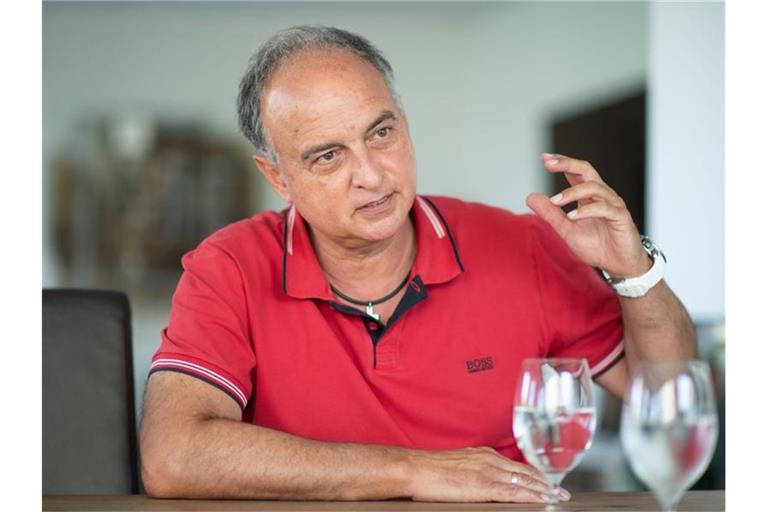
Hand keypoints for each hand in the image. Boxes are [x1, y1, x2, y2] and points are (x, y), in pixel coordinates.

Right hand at [404, 446, 569, 502]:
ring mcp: (487, 472)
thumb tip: (482, 479)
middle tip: (561, 493)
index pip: (516, 466)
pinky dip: (530, 496)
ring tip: (556, 498)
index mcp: (483, 454)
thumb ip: (475, 469)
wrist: (414, 468)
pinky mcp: (482, 486)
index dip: (535, 475)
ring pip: (523, 482)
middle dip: (545, 483)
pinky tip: (540, 500)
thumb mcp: (458, 464)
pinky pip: (512, 492)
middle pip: (525, 473)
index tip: (547, 483)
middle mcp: (489, 460)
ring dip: (543, 490)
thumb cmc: (429, 469)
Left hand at [526, 153, 650, 277]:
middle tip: (549, 164)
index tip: (544, 158)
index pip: (576, 172)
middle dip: (567, 164)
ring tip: (555, 201)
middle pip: (586, 170)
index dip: (562, 162)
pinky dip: (586, 211)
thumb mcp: (566, 230)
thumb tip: (530, 197)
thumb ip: (550, 214)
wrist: (619, 265)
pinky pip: (604, 208)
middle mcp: (602, 195)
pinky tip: (571, 216)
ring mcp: (613, 205)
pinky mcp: (621, 218)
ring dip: (571, 193)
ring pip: (594, 188)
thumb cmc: (597, 246)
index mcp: (588, 196)